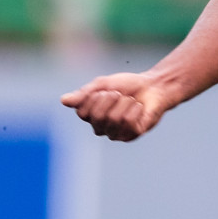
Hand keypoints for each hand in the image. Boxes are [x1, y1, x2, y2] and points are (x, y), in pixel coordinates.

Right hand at [61, 72, 176, 141]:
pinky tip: (139, 108)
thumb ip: (85, 93)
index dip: (94, 97)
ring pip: (114, 119)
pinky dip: (135, 109)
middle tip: (120, 93)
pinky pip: (129, 122)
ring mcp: (116, 133)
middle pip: (97, 117)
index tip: (106, 90)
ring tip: (131, 100)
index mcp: (90, 115)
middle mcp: (100, 127)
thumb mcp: (104, 84)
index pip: (82, 111)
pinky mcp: (131, 135)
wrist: (154, 86)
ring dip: (125, 103)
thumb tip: (63, 100)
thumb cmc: (128, 85)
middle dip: (110, 99)